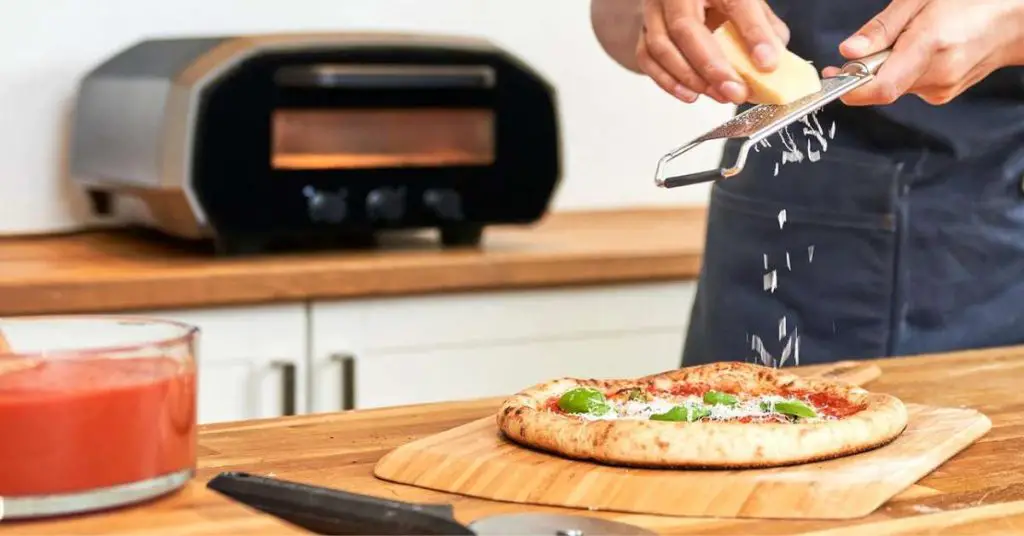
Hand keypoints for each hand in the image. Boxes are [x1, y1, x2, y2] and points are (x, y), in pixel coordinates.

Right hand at [635, 0, 790, 103]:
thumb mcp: (745, 1)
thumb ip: (762, 26)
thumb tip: (772, 60)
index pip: (735, 2)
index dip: (753, 32)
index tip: (767, 63)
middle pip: (685, 28)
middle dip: (711, 66)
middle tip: (735, 91)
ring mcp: (653, 10)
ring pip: (660, 46)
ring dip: (689, 77)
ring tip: (718, 95)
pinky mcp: (642, 30)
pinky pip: (646, 58)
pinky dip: (667, 81)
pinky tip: (690, 94)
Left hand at [822, 0, 1023, 105]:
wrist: (1015, 20)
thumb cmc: (972, 0)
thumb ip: (882, 28)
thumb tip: (848, 51)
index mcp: (930, 46)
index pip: (881, 88)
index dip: (850, 89)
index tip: (832, 78)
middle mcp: (938, 74)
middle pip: (882, 86)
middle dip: (868, 70)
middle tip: (868, 48)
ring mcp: (943, 89)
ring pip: (895, 86)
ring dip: (888, 68)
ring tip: (909, 40)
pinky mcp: (943, 95)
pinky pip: (909, 86)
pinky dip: (904, 71)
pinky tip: (922, 51)